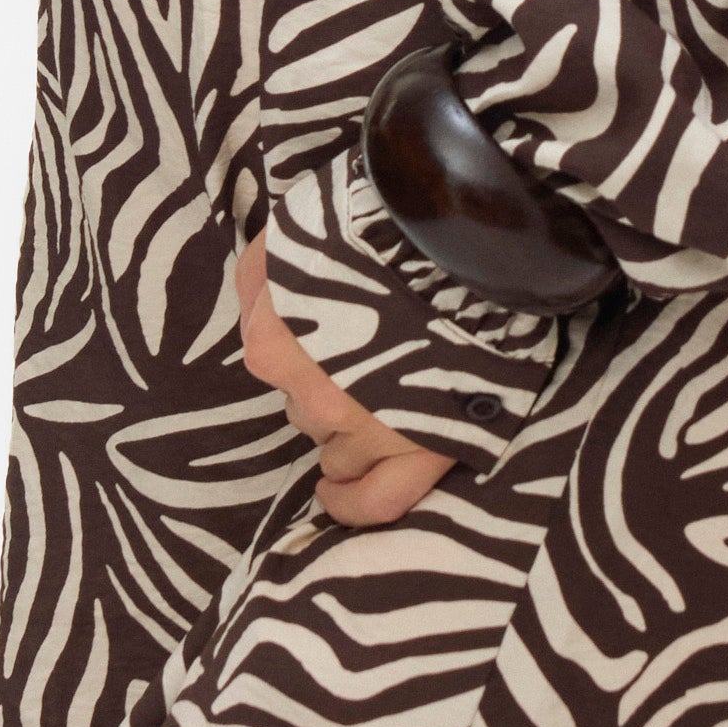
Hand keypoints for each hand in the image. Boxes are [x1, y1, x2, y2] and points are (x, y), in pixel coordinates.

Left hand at [237, 231, 449, 525]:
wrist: (465, 228)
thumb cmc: (379, 221)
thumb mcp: (293, 231)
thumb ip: (263, 280)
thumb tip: (261, 308)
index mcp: (273, 345)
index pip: (267, 354)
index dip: (296, 333)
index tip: (324, 314)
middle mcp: (315, 397)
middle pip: (305, 406)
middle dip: (327, 382)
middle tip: (365, 344)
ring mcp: (369, 431)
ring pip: (336, 450)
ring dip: (347, 429)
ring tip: (375, 394)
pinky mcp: (423, 449)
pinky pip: (377, 501)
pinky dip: (352, 505)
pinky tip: (335, 495)